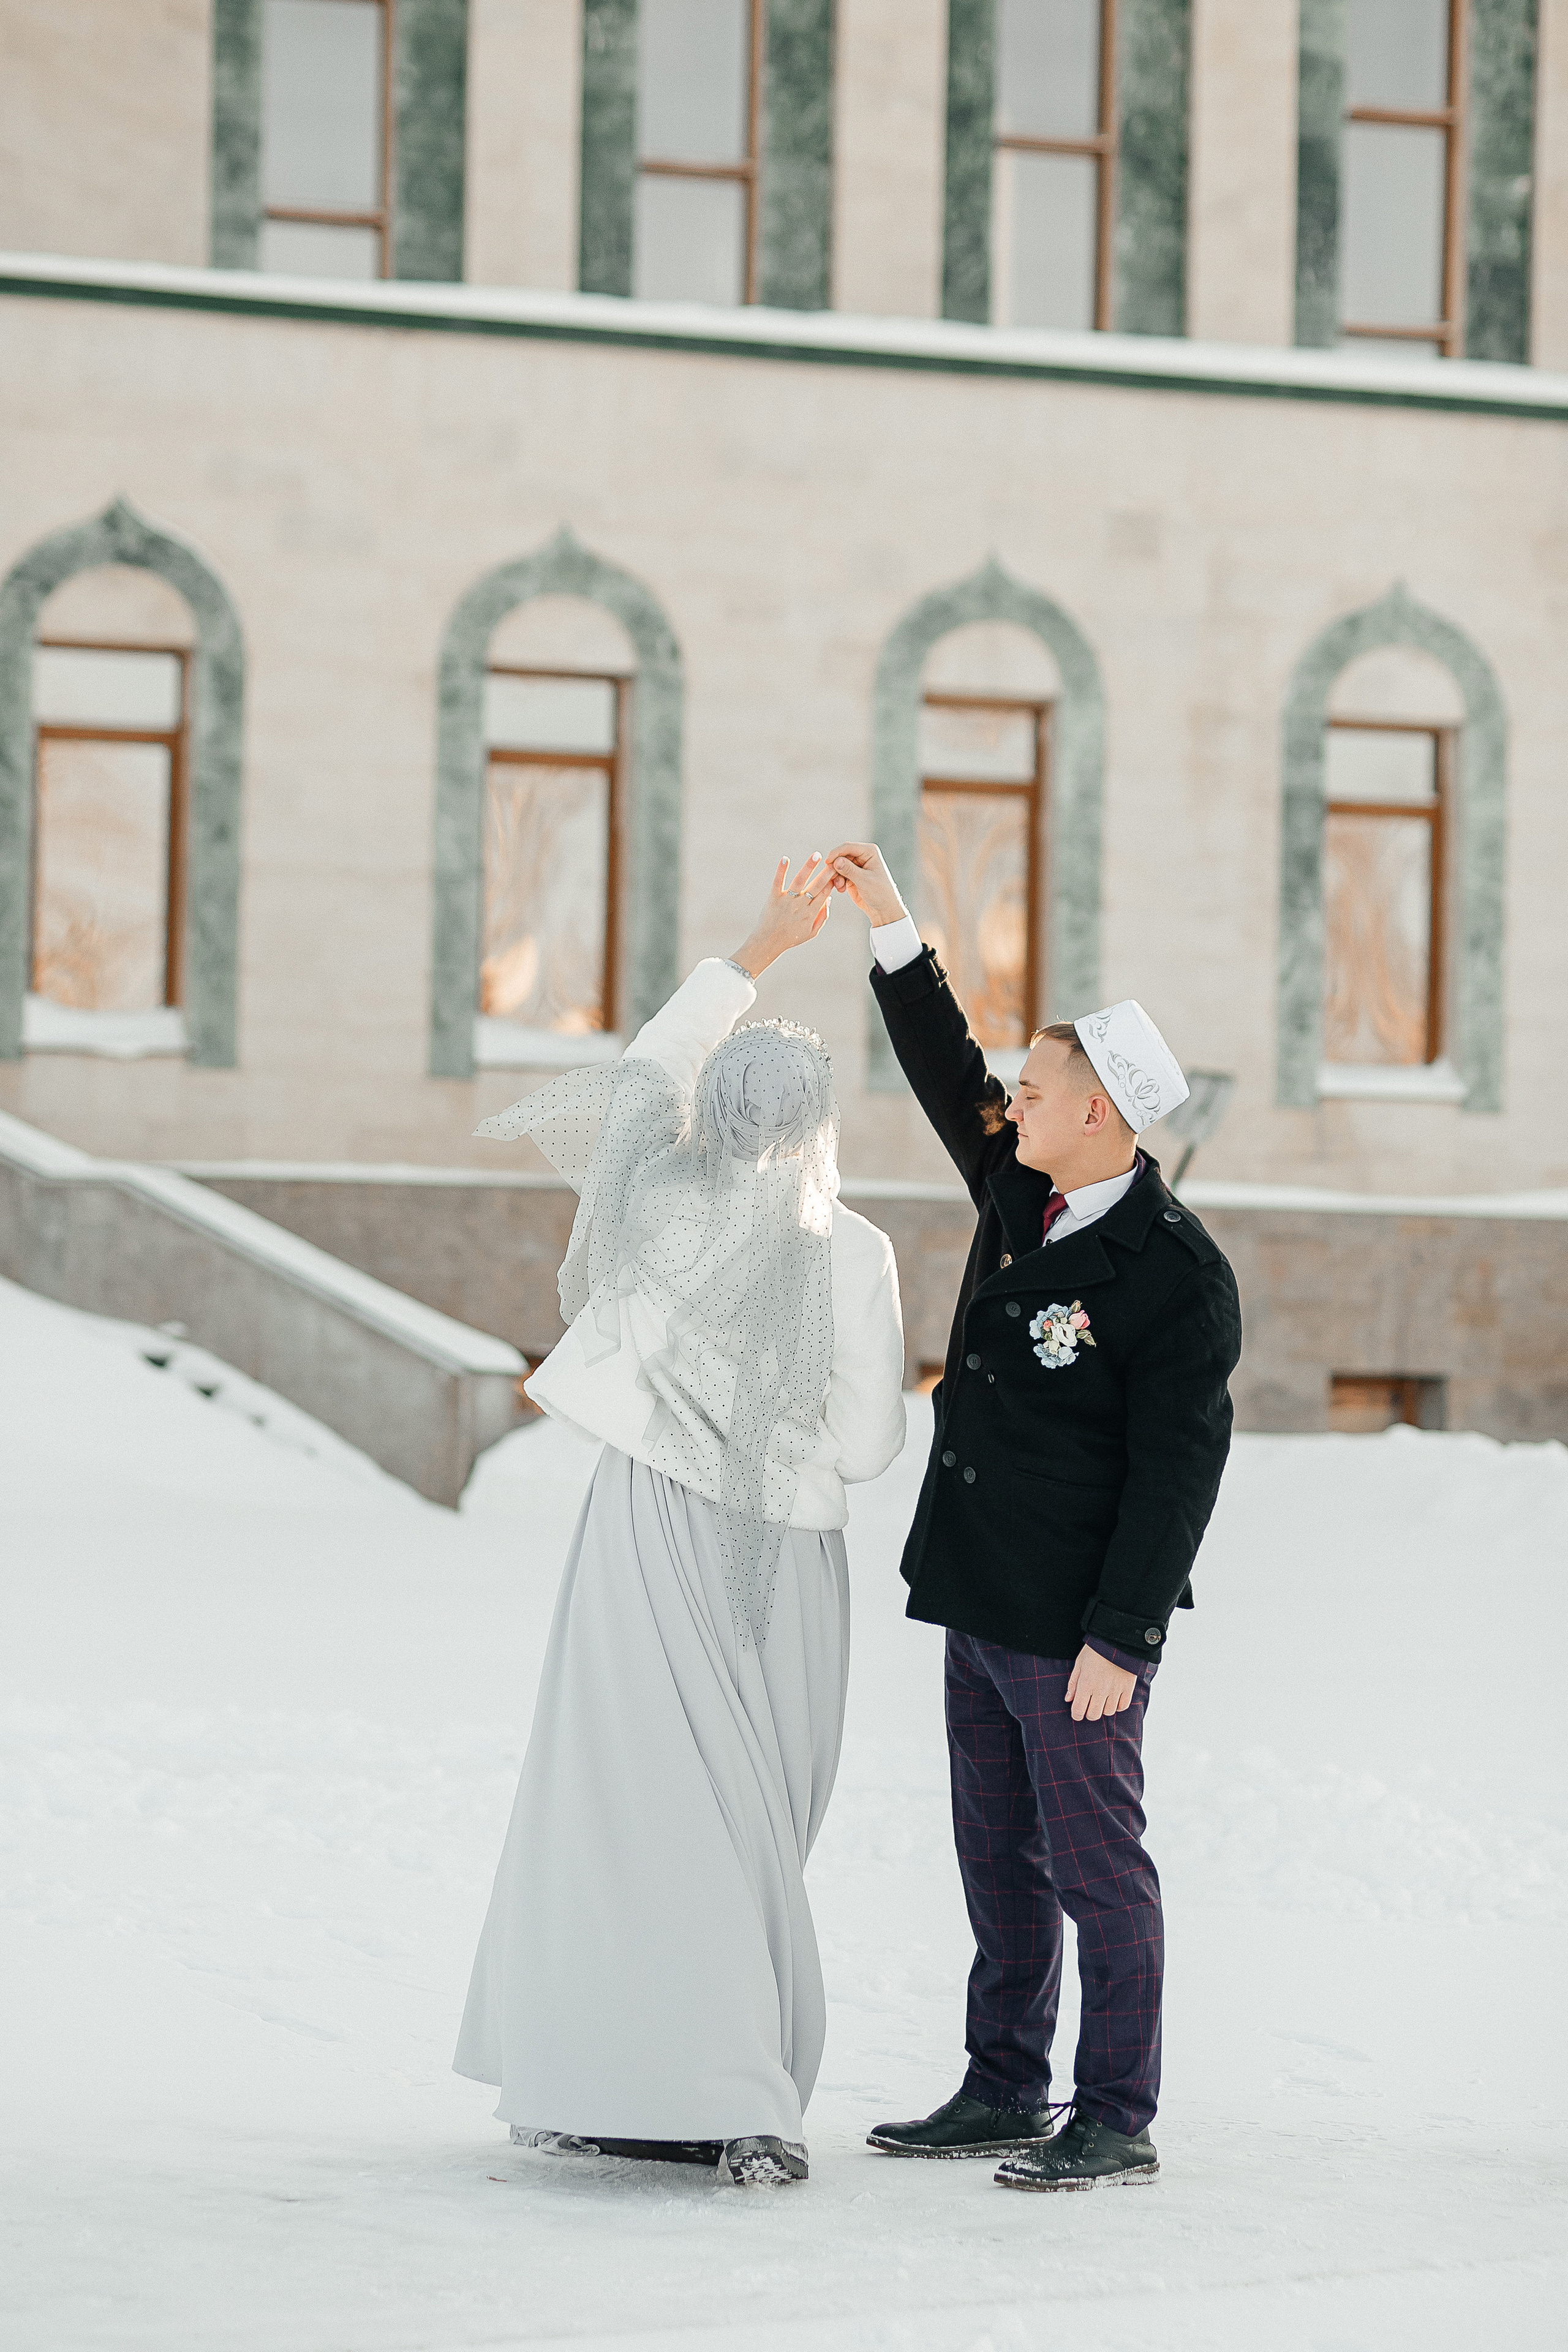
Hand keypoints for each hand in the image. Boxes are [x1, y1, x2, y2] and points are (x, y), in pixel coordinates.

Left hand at [729, 854, 834, 979]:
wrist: (768, 942)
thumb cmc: (791, 938)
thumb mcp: (812, 933)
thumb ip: (823, 917)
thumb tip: (829, 899)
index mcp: (811, 913)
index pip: (825, 893)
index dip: (832, 881)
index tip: (838, 871)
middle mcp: (800, 905)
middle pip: (816, 886)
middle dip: (826, 873)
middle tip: (834, 861)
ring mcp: (787, 901)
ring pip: (800, 881)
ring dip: (809, 867)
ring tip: (817, 855)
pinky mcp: (774, 898)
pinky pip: (778, 882)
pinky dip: (781, 870)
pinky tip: (785, 859)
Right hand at [826, 842, 908, 928]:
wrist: (883, 908)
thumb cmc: (879, 893)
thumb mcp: (864, 881)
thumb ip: (849, 870)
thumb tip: (836, 861)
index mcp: (869, 852)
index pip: (848, 847)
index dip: (836, 853)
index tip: (827, 863)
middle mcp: (862, 855)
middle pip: (841, 855)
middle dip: (835, 867)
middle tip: (831, 879)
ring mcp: (856, 865)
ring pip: (838, 865)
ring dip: (836, 875)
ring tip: (840, 887)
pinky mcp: (851, 875)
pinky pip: (838, 874)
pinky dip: (837, 881)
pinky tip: (841, 890)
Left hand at [1065, 1645, 1136, 1723]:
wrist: (1118, 1640)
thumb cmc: (1095, 1650)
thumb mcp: (1080, 1663)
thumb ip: (1073, 1683)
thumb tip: (1068, 1699)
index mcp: (1086, 1684)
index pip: (1078, 1711)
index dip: (1076, 1714)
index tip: (1077, 1712)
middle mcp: (1101, 1690)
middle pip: (1093, 1715)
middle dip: (1089, 1712)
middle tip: (1089, 1704)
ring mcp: (1115, 1690)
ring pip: (1108, 1712)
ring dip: (1103, 1708)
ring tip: (1102, 1697)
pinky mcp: (1128, 1688)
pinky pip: (1122, 1706)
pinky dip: (1117, 1705)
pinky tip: (1114, 1697)